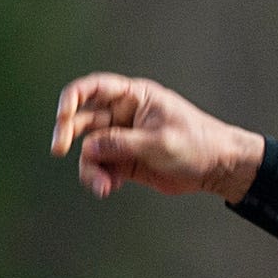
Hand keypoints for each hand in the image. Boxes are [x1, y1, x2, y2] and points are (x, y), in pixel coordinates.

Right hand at [50, 73, 265, 203]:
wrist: (218, 167)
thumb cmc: (197, 144)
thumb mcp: (160, 142)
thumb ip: (123, 144)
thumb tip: (88, 148)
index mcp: (134, 96)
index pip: (95, 88)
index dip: (73, 98)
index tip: (62, 115)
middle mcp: (123, 115)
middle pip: (83, 119)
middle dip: (67, 133)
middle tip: (59, 148)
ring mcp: (123, 139)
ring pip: (90, 149)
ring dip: (89, 167)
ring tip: (101, 186)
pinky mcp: (126, 161)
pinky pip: (102, 167)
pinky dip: (101, 178)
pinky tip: (108, 188)